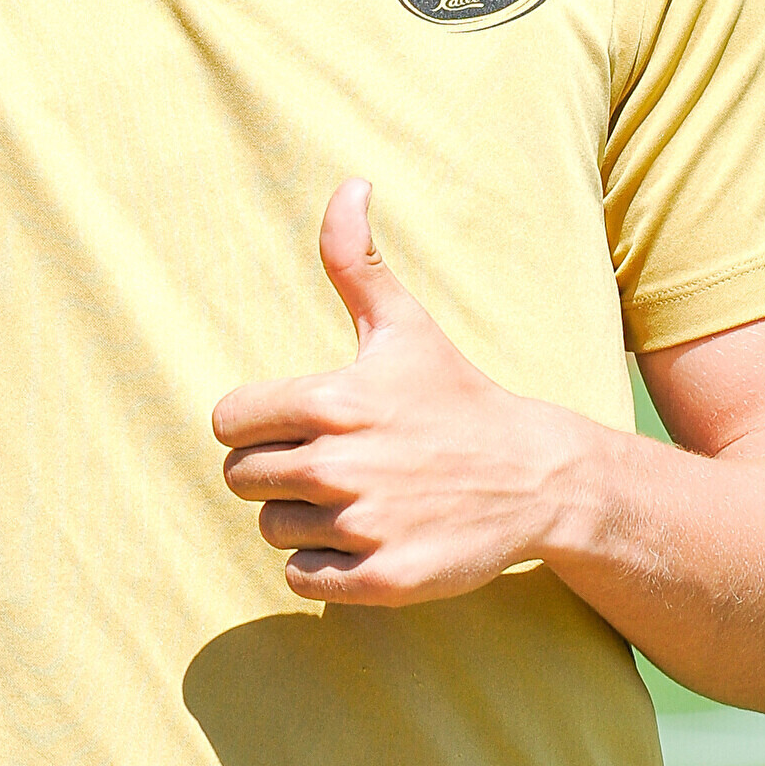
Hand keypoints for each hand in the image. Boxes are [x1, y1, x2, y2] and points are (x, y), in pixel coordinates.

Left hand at [212, 179, 568, 605]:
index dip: (254, 424)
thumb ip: (353, 258)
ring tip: (353, 498)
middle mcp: (340, 466)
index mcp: (333, 401)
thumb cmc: (456, 396)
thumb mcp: (404, 324)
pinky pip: (303, 580)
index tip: (293, 424)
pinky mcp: (382, 580)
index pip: (229, 423)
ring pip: (273, 531)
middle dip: (274, 472)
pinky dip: (322, 567)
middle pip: (243, 480)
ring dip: (301, 520)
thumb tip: (348, 185)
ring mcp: (362, 526)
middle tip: (327, 463)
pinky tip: (362, 538)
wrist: (535, 478)